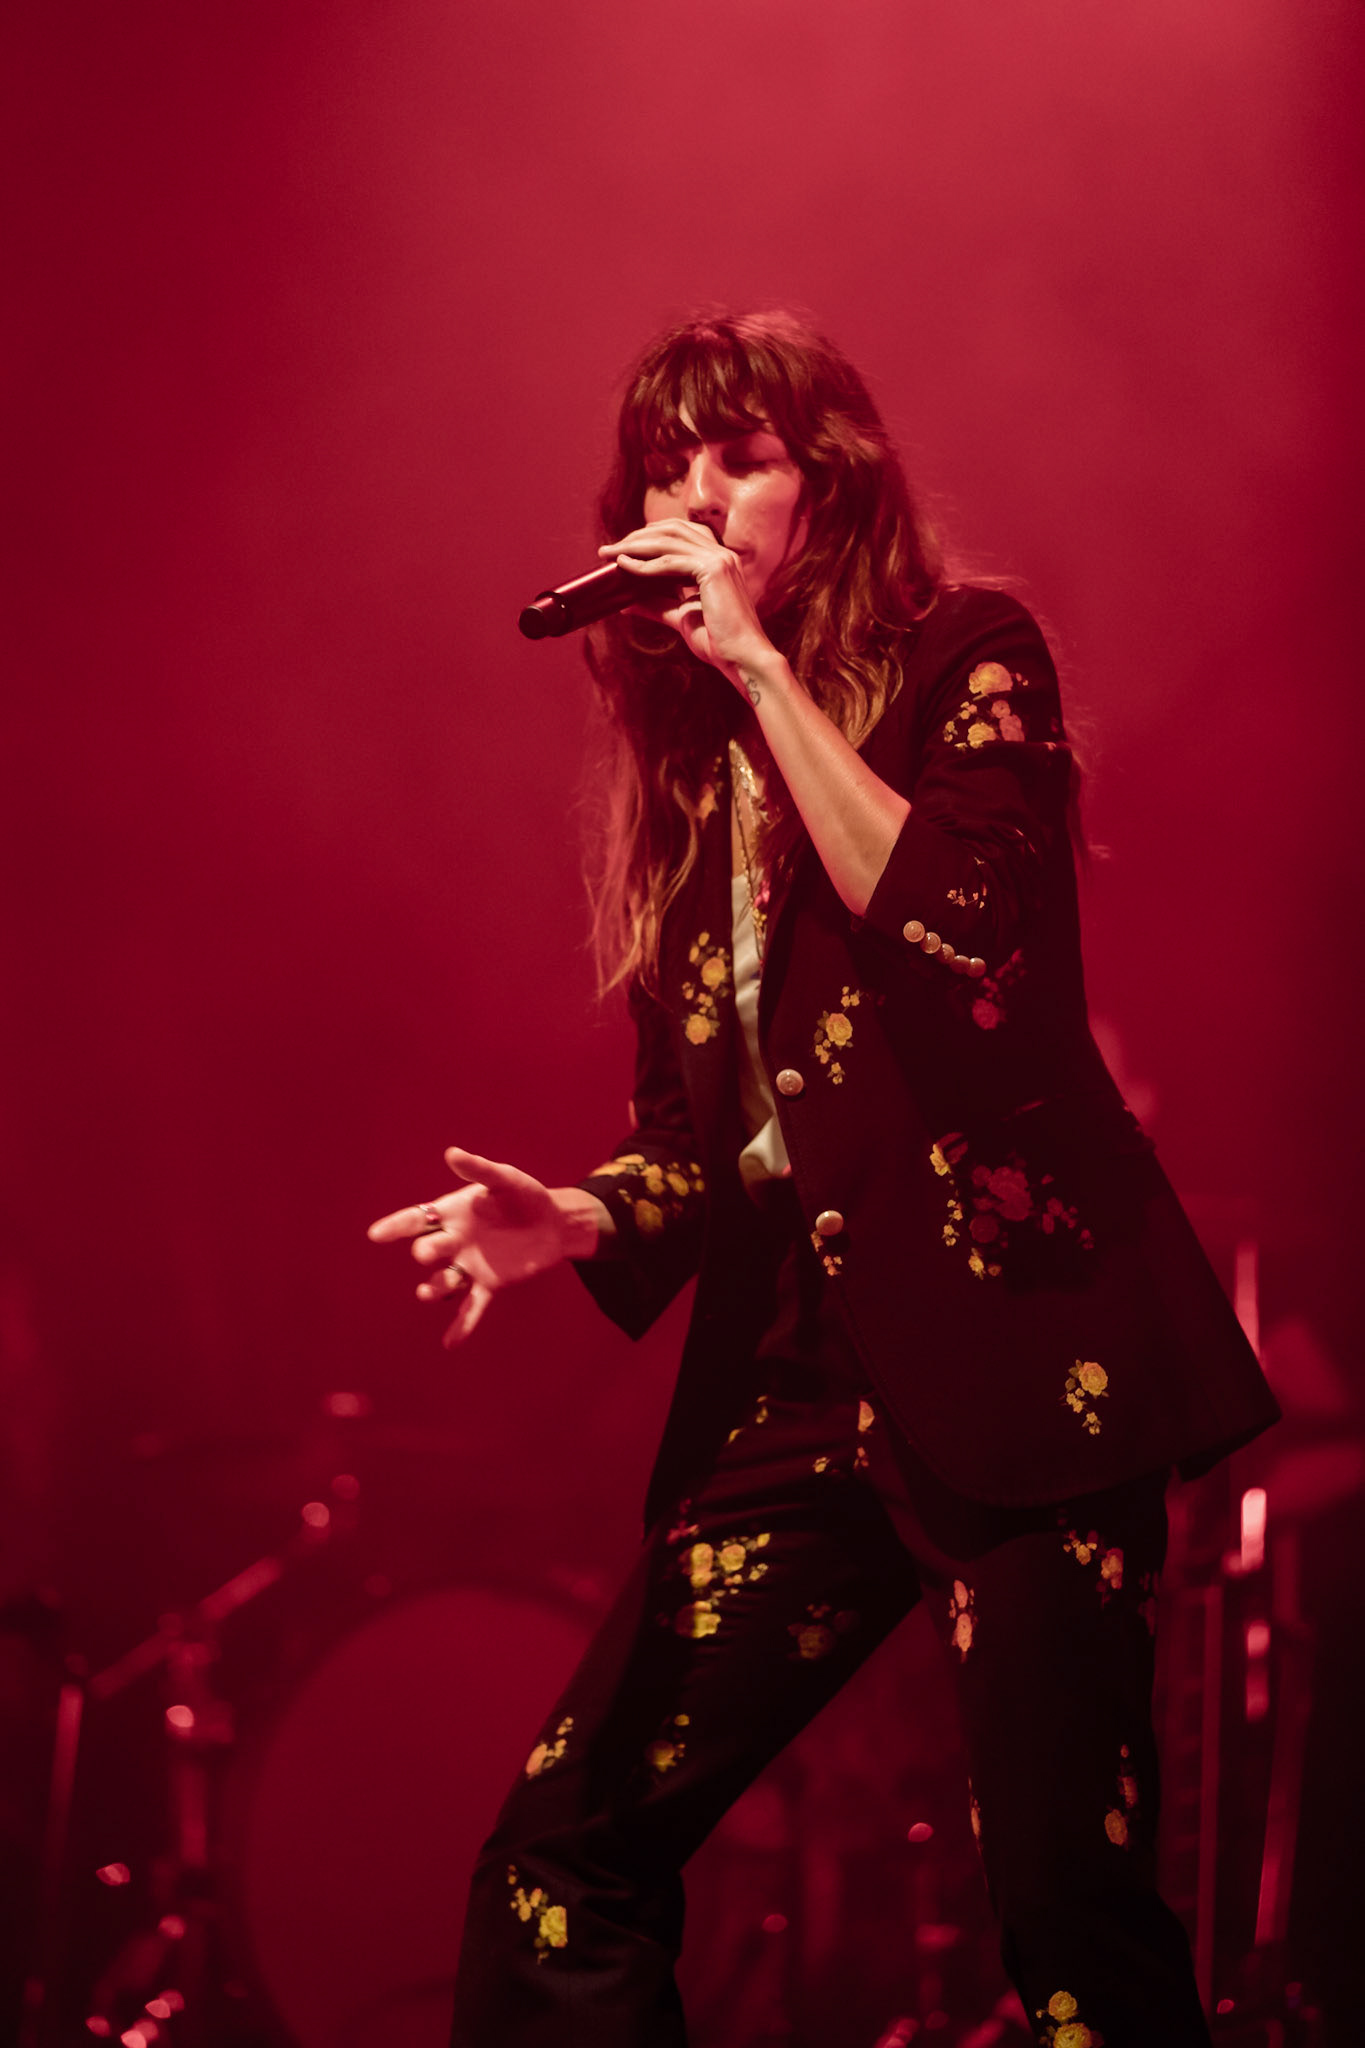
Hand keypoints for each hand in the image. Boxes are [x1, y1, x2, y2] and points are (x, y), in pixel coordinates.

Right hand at [367, 1146, 572, 1348]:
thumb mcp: (504, 1179)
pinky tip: (450, 1345)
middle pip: (428, 1250)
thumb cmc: (524, 1196)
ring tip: (428, 1292)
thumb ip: (479, 1169)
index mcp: (451, 1214)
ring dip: (434, 1289)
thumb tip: (452, 1153)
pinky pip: (472, 1308)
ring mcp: (469, 1266)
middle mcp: (454, 1242)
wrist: (553, 1222)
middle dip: (426, 1251)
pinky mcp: (490, 1285)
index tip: (376, 1235)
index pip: (416, 1219)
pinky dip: (462, 1326)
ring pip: (443, 1282)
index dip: (396, 1226)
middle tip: (430, 1251)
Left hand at [599, 519, 775, 687]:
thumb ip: (657, 606)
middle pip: (672, 529)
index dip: (650, 537)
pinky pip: (670, 562)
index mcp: (718, 561)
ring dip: (635, 545)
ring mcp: (720, 559)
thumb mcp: (681, 618)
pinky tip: (624, 567)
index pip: (681, 535)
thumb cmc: (718, 642)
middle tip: (609, 549)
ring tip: (610, 553)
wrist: (741, 658)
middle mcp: (721, 554)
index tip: (623, 548)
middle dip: (637, 536)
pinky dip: (644, 565)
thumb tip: (626, 604)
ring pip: (669, 541)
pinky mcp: (713, 570)